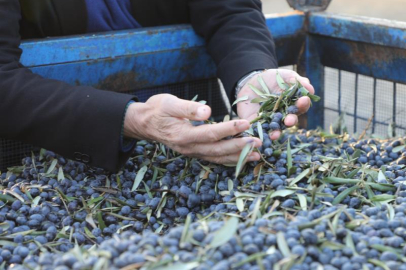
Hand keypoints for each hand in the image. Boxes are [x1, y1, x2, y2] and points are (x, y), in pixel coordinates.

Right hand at [124, 94, 261, 163]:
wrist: (144, 123)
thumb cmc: (157, 109)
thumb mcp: (169, 103)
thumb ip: (188, 108)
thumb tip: (207, 111)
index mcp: (183, 135)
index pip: (210, 133)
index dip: (229, 130)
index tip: (246, 123)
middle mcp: (189, 147)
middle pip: (217, 150)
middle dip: (239, 147)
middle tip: (259, 143)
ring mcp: (192, 152)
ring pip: (217, 158)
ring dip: (237, 157)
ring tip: (256, 155)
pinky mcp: (194, 152)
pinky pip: (213, 159)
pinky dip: (228, 160)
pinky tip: (241, 158)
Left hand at [236, 69, 314, 139]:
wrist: (252, 81)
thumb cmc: (273, 79)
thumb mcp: (286, 76)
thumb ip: (298, 81)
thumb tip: (310, 89)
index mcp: (293, 104)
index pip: (300, 107)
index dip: (303, 104)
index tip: (304, 100)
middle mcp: (283, 115)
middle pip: (289, 120)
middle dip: (290, 121)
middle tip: (289, 121)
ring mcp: (270, 120)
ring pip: (275, 129)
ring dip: (276, 132)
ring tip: (275, 135)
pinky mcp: (257, 123)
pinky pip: (258, 130)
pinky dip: (259, 134)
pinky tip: (259, 137)